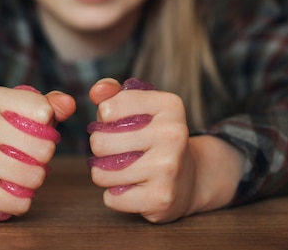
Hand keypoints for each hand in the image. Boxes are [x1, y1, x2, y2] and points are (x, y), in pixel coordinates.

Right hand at [0, 85, 74, 218]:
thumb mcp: (20, 111)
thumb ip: (50, 104)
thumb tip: (68, 104)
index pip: (42, 110)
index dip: (48, 124)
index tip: (36, 129)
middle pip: (41, 146)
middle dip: (45, 154)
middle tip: (33, 155)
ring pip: (31, 175)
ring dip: (35, 178)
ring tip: (25, 173)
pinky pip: (18, 201)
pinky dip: (22, 201)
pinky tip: (12, 190)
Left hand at [88, 78, 243, 222]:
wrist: (191, 178)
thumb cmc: (155, 137)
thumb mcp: (141, 108)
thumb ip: (113, 94)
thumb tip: (97, 91)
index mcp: (169, 105)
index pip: (108, 108)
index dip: (104, 118)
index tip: (119, 123)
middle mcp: (172, 133)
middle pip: (100, 142)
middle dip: (101, 148)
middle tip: (118, 149)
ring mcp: (168, 167)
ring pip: (102, 173)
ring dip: (105, 173)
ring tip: (123, 168)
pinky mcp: (161, 197)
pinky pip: (112, 197)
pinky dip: (115, 194)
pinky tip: (133, 187)